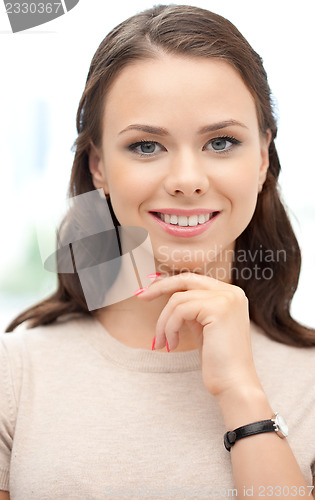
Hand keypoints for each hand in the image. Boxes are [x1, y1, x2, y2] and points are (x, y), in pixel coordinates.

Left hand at [136, 272, 262, 400]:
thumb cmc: (217, 361)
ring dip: (164, 322)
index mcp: (230, 295)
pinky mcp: (218, 308)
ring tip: (163, 342)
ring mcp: (226, 299)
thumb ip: (192, 309)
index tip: (149, 290)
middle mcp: (231, 292)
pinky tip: (172, 344)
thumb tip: (169, 294)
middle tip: (141, 296)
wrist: (233, 384)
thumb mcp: (203, 327)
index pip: (193, 280)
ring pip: (178, 299)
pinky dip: (170, 327)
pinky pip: (180, 310)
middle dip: (160, 287)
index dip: (169, 283)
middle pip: (186, 279)